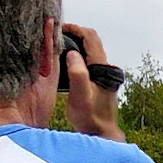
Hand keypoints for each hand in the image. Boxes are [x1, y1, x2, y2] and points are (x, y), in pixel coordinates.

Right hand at [63, 23, 125, 142]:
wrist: (101, 134)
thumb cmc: (90, 118)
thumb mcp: (80, 97)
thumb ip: (77, 74)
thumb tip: (72, 53)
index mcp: (102, 67)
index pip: (90, 37)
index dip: (74, 29)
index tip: (58, 28)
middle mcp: (105, 68)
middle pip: (91, 40)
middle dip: (75, 33)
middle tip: (57, 35)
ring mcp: (103, 75)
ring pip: (90, 50)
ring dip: (76, 44)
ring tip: (59, 45)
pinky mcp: (100, 82)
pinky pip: (89, 60)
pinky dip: (78, 55)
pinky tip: (66, 62)